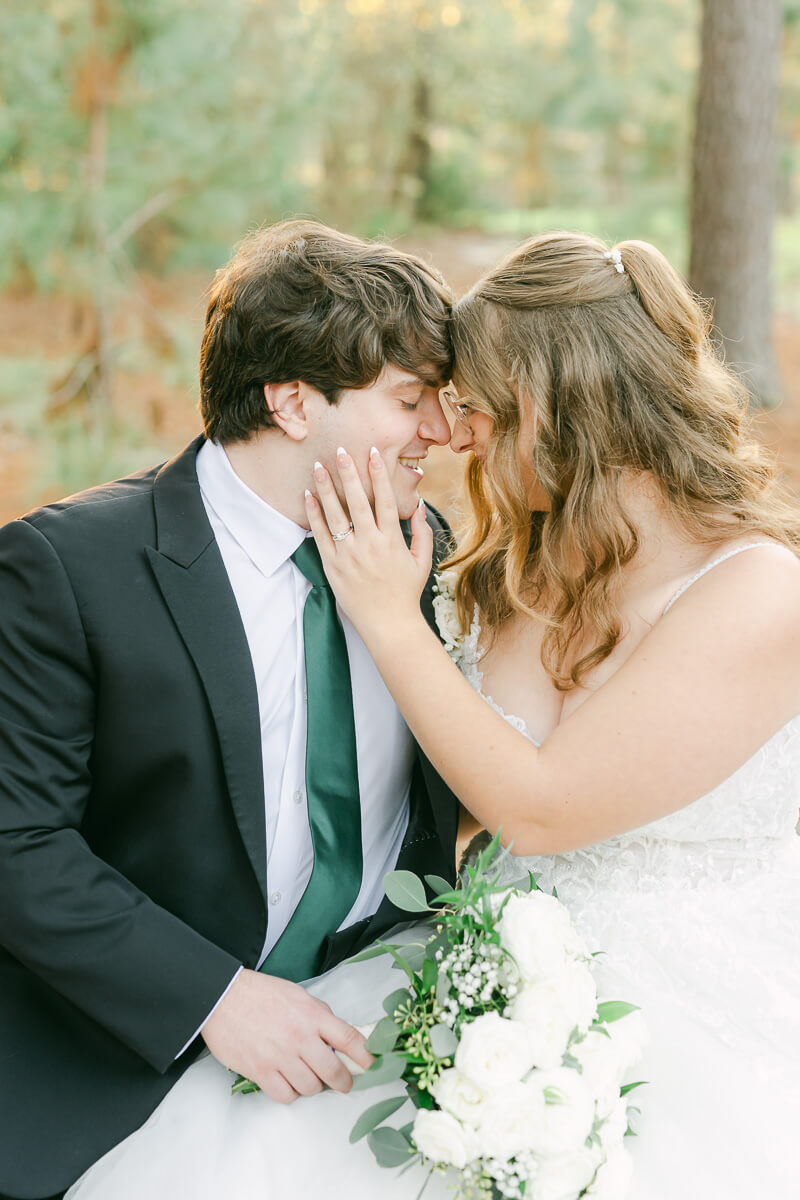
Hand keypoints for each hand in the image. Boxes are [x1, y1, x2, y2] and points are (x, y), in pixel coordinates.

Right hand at [201, 968, 372, 1102]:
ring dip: (314, 1086)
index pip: (349, 1038)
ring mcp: (281, 1056)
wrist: (222, 997)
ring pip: (311, 1087)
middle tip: (344, 1082)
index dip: (366, 1056)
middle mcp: (300, 1037)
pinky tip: (288, 1083)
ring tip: (308, 1077)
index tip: (373, 1065)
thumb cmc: (259, 993)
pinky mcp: (261, 1071)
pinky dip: (290, 1093)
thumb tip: (335, 1036)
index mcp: (312, 1014)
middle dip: (344, 1081)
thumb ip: (318, 1014)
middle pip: (334, 1071)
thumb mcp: (297, 994)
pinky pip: (286, 1095)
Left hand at [305, 446, 431, 641]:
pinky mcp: (333, 565)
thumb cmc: (406, 593)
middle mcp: (369, 544)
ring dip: (326, 488)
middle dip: (349, 473)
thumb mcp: (423, 561)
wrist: (388, 624)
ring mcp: (349, 554)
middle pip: (357, 501)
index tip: (373, 452)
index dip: (379, 474)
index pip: (385, 499)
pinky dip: (314, 514)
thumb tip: (421, 505)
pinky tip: (309, 495)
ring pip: (335, 514)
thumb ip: (424, 532)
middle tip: (341, 450)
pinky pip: (320, 535)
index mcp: (392, 540)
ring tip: (319, 466)